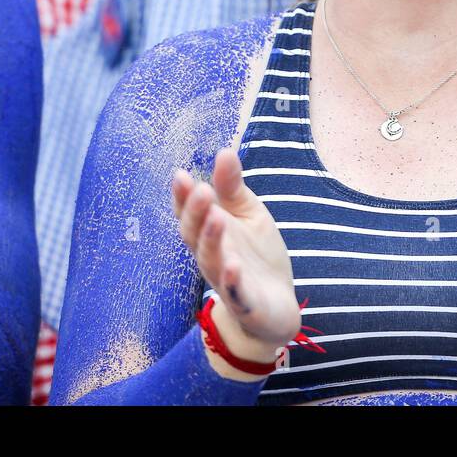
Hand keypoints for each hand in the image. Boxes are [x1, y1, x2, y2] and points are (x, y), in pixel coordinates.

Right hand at [172, 148, 299, 368]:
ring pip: (211, 261)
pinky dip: (232, 279)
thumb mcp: (248, 214)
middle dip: (196, 214)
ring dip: (211, 241)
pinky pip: (235, 292)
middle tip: (201, 191)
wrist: (275, 305)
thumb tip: (224, 151)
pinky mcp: (245, 302)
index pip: (189, 214)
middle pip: (194, 235)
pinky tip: (234, 264)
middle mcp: (211, 256)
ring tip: (216, 218)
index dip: (182, 197)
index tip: (181, 175)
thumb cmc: (256, 255)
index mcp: (209, 232)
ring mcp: (225, 280)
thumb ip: (233, 188)